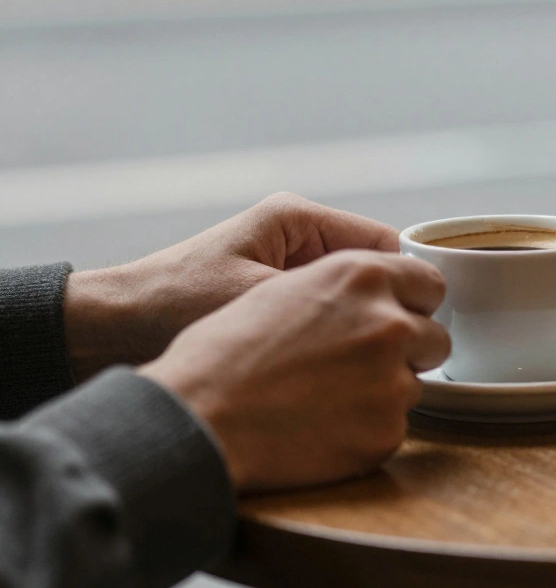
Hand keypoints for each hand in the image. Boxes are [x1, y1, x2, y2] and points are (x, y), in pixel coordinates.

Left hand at [64, 193, 398, 378]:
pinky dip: (336, 339)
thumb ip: (330, 300)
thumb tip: (401, 318)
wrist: (106, 332)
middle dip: (388, 309)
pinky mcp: (275, 295)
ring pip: (356, 297)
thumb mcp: (259, 302)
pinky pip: (328, 314)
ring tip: (366, 362)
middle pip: (375, 271)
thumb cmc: (174, 308)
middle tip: (395, 353)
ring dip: (361, 327)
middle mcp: (297, 237)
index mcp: (298, 219)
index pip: (387, 246)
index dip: (409, 289)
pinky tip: (336, 368)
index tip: (418, 331)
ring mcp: (287, 265)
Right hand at [139, 250, 449, 490]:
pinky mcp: (385, 433)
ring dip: (383, 390)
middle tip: (358, 363)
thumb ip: (348, 283)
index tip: (397, 315)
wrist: (196, 417)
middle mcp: (388, 324)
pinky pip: (393, 427)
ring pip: (413, 385)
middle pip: (435, 337)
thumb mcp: (285, 284)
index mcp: (361, 277)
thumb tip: (389, 289)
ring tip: (323, 397)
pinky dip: (365, 429)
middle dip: (407, 349)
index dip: (412, 302)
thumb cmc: (223, 350)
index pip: (429, 282)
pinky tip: (319, 427)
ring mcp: (392, 381)